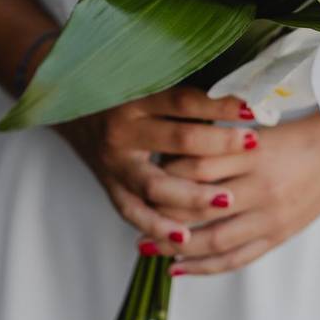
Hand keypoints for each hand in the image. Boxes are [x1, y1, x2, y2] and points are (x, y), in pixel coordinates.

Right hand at [57, 86, 258, 243]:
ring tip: (227, 200)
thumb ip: (182, 91)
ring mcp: (115, 162)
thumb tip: (237, 92)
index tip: (253, 107)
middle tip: (253, 144)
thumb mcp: (144, 80)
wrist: (66, 101)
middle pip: (179, 140)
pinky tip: (184, 239)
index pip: (185, 101)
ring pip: (158, 185)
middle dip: (219, 144)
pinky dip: (157, 227)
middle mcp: (124, 130)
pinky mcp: (109, 186)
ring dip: (194, 195)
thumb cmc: (118, 88)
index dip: (220, 104)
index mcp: (136, 98)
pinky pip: (133, 212)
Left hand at [140, 109, 319, 274]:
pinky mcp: (277, 235)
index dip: (167, 173)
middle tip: (135, 215)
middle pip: (200, 206)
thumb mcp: (254, 131)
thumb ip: (218, 143)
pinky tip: (180, 267)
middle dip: (164, 214)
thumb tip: (172, 155)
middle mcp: (259, 187)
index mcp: (251, 153)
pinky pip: (236, 258)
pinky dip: (205, 267)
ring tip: (148, 248)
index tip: (146, 174)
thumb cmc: (292, 137)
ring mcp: (269, 216)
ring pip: (214, 239)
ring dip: (177, 247)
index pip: (197, 167)